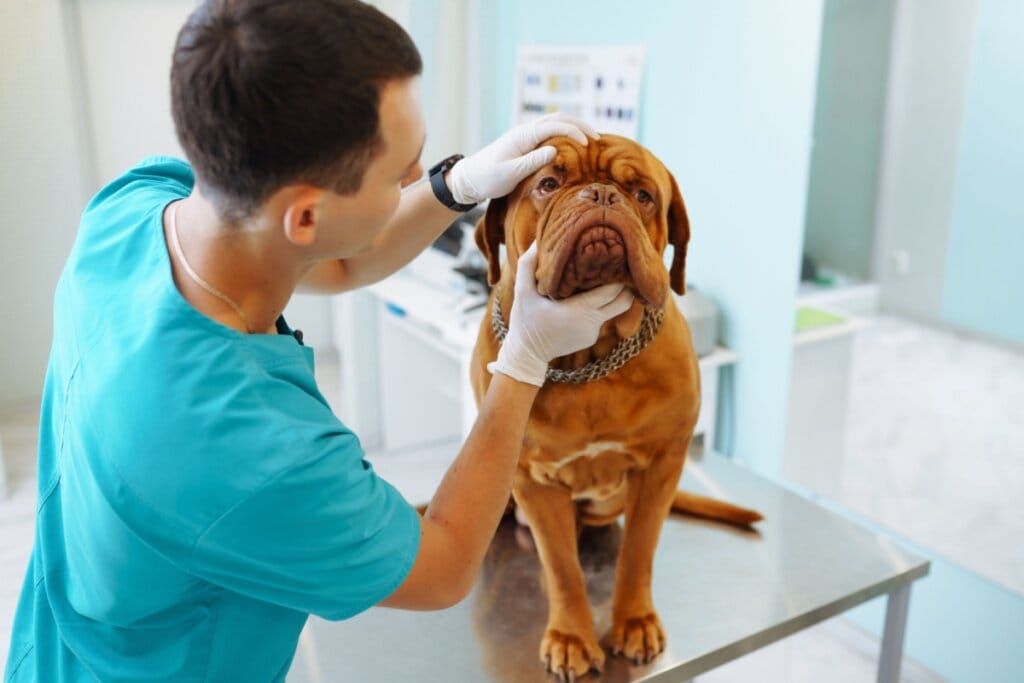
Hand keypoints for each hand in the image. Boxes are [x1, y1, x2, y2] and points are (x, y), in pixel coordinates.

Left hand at [447, 113, 598, 204]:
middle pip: (559, 118)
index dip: (574, 132)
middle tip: (598, 138)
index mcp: (523, 135)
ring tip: (591, 139)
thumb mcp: (510, 173)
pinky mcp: (527, 144)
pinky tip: (575, 145)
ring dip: (574, 127)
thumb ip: (532, 161)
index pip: (555, 126)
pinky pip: (551, 133)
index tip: (588, 145)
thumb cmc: (488, 178)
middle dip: (580, 125)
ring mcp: (527, 136)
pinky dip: (566, 134)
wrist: (471, 178)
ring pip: (555, 123)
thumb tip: (555, 150)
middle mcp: (526, 131)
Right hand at [488, 243, 633, 385]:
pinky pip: (603, 317)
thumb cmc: (524, 321)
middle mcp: (591, 323)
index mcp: (578, 310)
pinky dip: (600, 306)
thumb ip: (528, 265)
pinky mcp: (591, 338)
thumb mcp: (522, 291)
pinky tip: (590, 295)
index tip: (616, 258)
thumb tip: (537, 241)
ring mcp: (593, 332)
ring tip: (610, 277)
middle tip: (620, 266)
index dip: (618, 275)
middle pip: (623, 301)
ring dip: (614, 295)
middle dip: (625, 284)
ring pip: (615, 309)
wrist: (526, 355)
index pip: (612, 290)